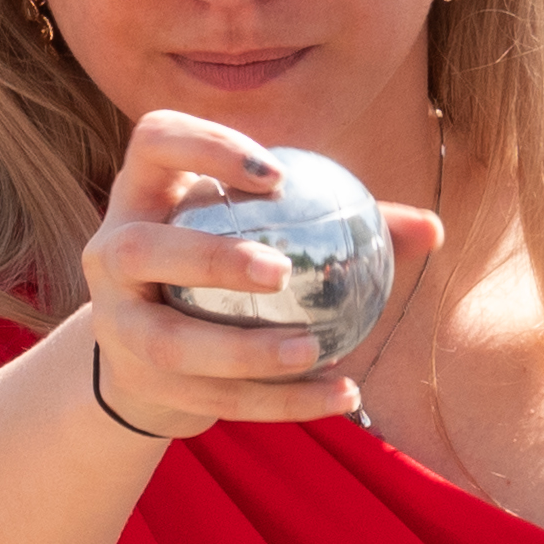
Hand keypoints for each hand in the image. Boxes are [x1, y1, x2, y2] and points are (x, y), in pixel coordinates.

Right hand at [74, 109, 439, 436]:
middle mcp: (111, 252)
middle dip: (210, 260)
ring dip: (243, 350)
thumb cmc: (224, 271)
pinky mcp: (137, 382)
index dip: (206, 149)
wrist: (150, 357)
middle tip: (280, 271)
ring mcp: (115, 323)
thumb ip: (342, 222)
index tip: (279, 176)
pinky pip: (210, 399)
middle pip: (143, 249)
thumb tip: (433, 229)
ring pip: (169, 342)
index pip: (155, 142)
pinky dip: (277, 402)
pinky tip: (340, 395)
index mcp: (144, 193)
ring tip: (312, 349)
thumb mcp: (263, 231)